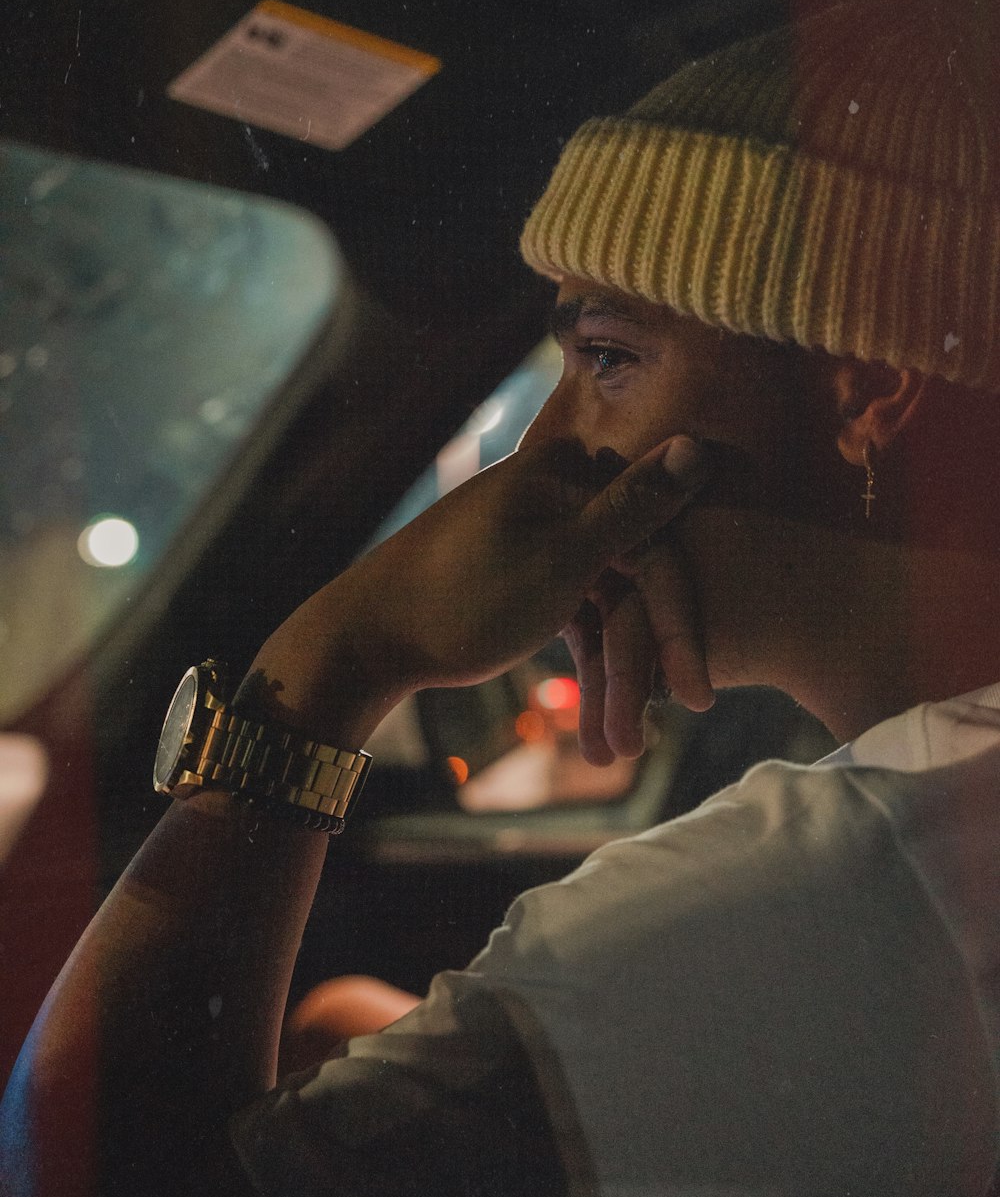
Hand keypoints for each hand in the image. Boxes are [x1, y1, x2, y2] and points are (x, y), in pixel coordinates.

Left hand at [246, 434, 710, 747]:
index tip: (695, 699)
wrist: (363, 639)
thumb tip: (699, 445)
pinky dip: (583, 661)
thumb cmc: (462, 601)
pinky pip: (574, 611)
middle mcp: (557, 492)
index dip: (678, 628)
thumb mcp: (561, 560)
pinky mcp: (524, 567)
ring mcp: (539, 531)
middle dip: (638, 668)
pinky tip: (594, 721)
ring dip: (609, 679)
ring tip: (610, 751)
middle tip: (635, 742)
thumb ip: (635, 507)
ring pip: (603, 605)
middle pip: (631, 581)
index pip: (658, 548)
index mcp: (568, 473)